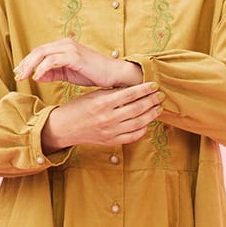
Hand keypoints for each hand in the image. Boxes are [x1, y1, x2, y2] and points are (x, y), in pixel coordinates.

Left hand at [15, 38, 141, 88]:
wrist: (113, 74)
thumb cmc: (92, 73)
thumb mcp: (68, 74)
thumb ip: (53, 73)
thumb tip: (36, 76)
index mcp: (63, 46)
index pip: (40, 52)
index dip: (27, 62)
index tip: (18, 73)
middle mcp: (65, 44)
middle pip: (38, 51)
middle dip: (25, 64)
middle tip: (17, 76)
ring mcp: (70, 49)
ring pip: (43, 54)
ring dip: (30, 66)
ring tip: (24, 77)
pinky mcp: (75, 56)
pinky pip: (53, 60)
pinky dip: (43, 68)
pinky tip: (37, 77)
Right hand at [42, 82, 161, 151]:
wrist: (64, 128)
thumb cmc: (78, 108)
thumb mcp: (93, 95)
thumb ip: (112, 93)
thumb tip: (133, 88)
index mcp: (102, 103)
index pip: (129, 94)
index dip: (144, 89)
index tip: (154, 85)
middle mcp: (107, 118)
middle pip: (137, 108)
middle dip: (151, 101)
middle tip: (160, 95)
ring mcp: (110, 131)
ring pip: (138, 123)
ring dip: (151, 115)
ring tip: (158, 108)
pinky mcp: (111, 141)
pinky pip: (132, 136)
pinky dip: (142, 130)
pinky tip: (147, 123)